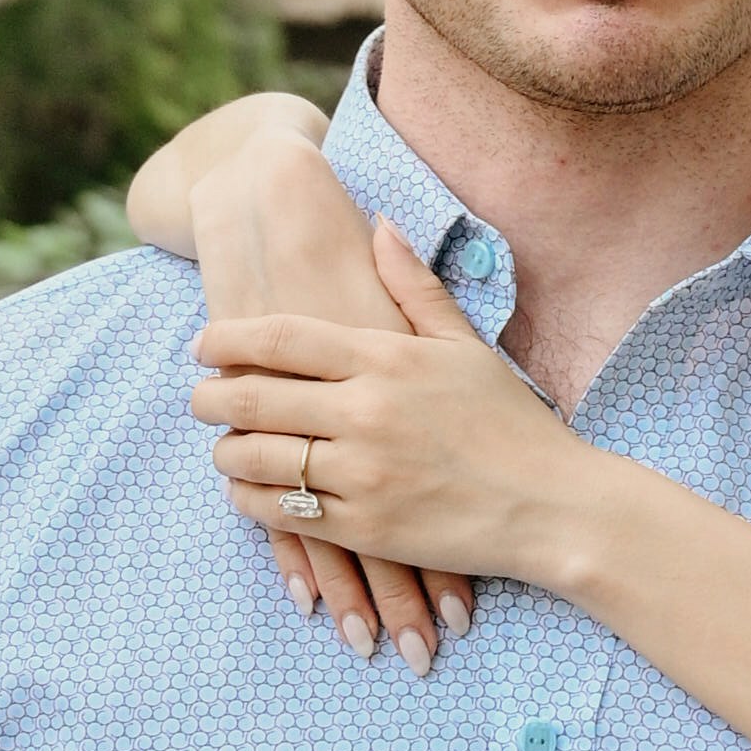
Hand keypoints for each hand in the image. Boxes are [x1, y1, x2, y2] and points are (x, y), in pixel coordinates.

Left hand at [130, 95, 465, 671]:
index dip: (229, 338)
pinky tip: (251, 493)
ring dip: (227, 452)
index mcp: (387, 357)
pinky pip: (281, 513)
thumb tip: (378, 223)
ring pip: (258, 458)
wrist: (553, 504)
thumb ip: (412, 285)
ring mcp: (362, 472)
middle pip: (256, 395)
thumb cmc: (511, 421)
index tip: (203, 343)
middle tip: (197, 397)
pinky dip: (253, 502)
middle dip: (212, 396)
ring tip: (223, 448)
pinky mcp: (364, 527)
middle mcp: (366, 411)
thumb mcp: (465, 344)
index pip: (282, 337)